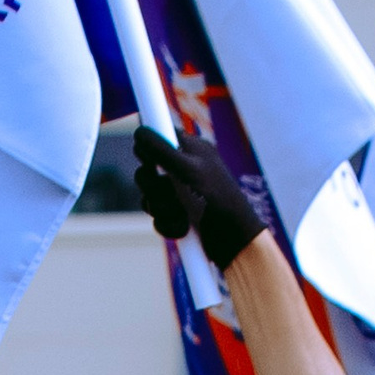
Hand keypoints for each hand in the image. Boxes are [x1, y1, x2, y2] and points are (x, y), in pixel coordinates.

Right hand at [131, 126, 265, 268]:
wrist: (235, 242)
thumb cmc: (217, 202)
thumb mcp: (188, 170)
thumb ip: (161, 150)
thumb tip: (140, 131)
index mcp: (191, 149)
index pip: (157, 137)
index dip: (148, 150)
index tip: (153, 163)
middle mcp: (183, 168)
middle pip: (146, 170)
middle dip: (153, 187)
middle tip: (169, 193)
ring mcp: (179, 192)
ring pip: (148, 195)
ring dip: (160, 208)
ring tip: (181, 215)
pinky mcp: (176, 214)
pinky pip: (155, 216)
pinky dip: (166, 224)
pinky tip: (183, 227)